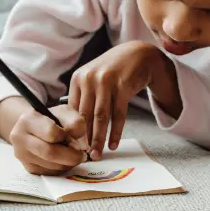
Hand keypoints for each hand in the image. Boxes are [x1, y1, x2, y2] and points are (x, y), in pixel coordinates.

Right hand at [10, 104, 86, 174]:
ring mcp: (21, 154)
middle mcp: (19, 138)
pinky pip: (48, 173)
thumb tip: (81, 144)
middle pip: (49, 153)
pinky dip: (61, 168)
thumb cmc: (52, 118)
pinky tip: (64, 160)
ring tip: (74, 156)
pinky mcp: (27, 167)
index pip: (51, 132)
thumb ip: (76, 122)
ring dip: (67, 164)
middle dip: (70, 156)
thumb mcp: (65, 112)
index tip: (76, 139)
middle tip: (82, 155)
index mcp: (28, 120)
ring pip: (49, 166)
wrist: (35, 127)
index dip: (67, 137)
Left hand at [68, 41, 175, 160]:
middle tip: (84, 156)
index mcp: (78, 78)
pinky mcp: (122, 86)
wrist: (137, 54)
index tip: (72, 147)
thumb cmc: (113, 69)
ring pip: (100, 117)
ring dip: (99, 139)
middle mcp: (90, 79)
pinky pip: (118, 114)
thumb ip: (83, 96)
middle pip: (84, 115)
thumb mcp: (93, 77)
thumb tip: (74, 127)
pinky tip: (114, 143)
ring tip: (98, 154)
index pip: (71, 110)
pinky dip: (116, 132)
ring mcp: (106, 81)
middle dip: (84, 139)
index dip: (72, 130)